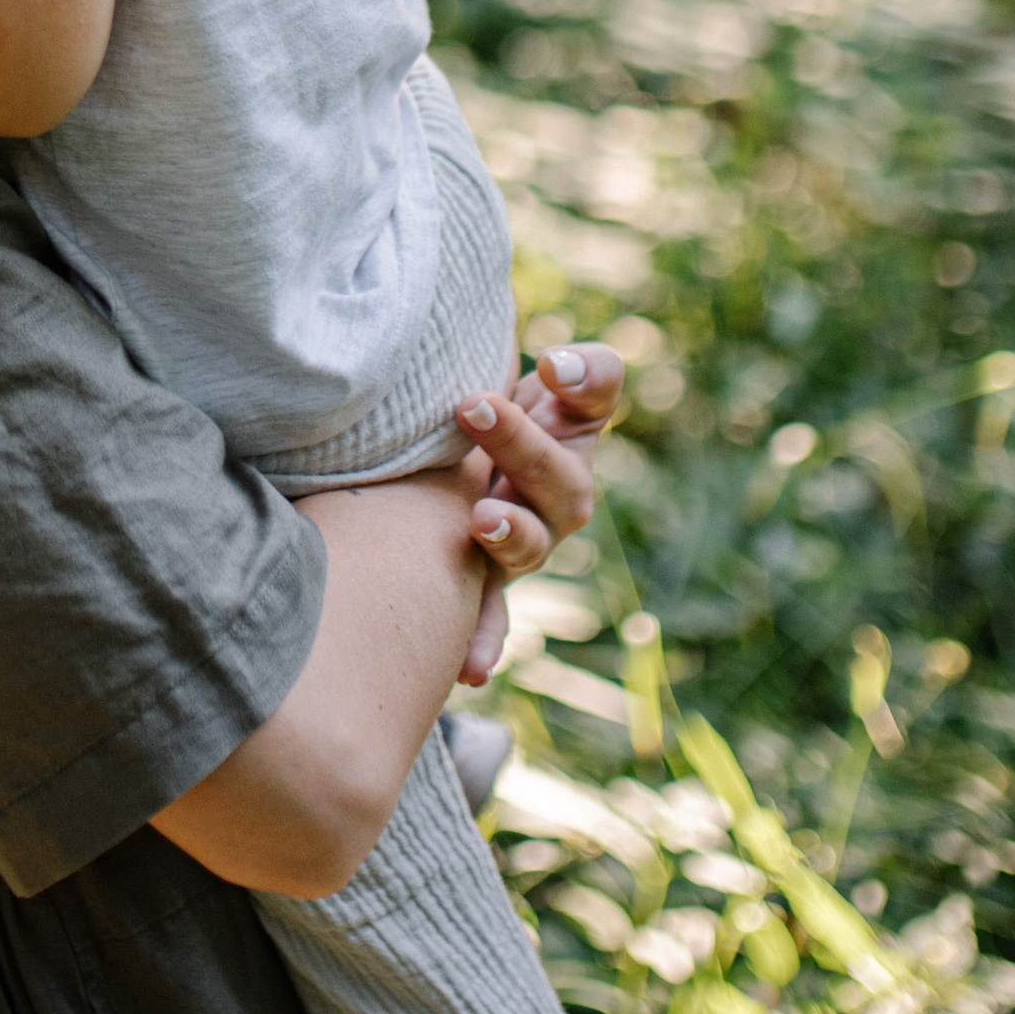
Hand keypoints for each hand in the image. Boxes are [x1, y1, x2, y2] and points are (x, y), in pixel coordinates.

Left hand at [451, 340, 626, 686]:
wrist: (419, 467)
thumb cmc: (459, 405)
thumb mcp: (477, 360)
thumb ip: (505, 348)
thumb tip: (552, 365)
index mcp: (562, 427)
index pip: (594, 396)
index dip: (586, 379)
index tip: (548, 362)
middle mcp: (554, 491)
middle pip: (560, 477)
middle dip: (521, 443)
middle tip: (471, 405)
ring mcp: (524, 541)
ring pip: (532, 546)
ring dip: (511, 533)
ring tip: (480, 519)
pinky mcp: (484, 582)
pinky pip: (489, 617)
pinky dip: (483, 638)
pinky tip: (471, 665)